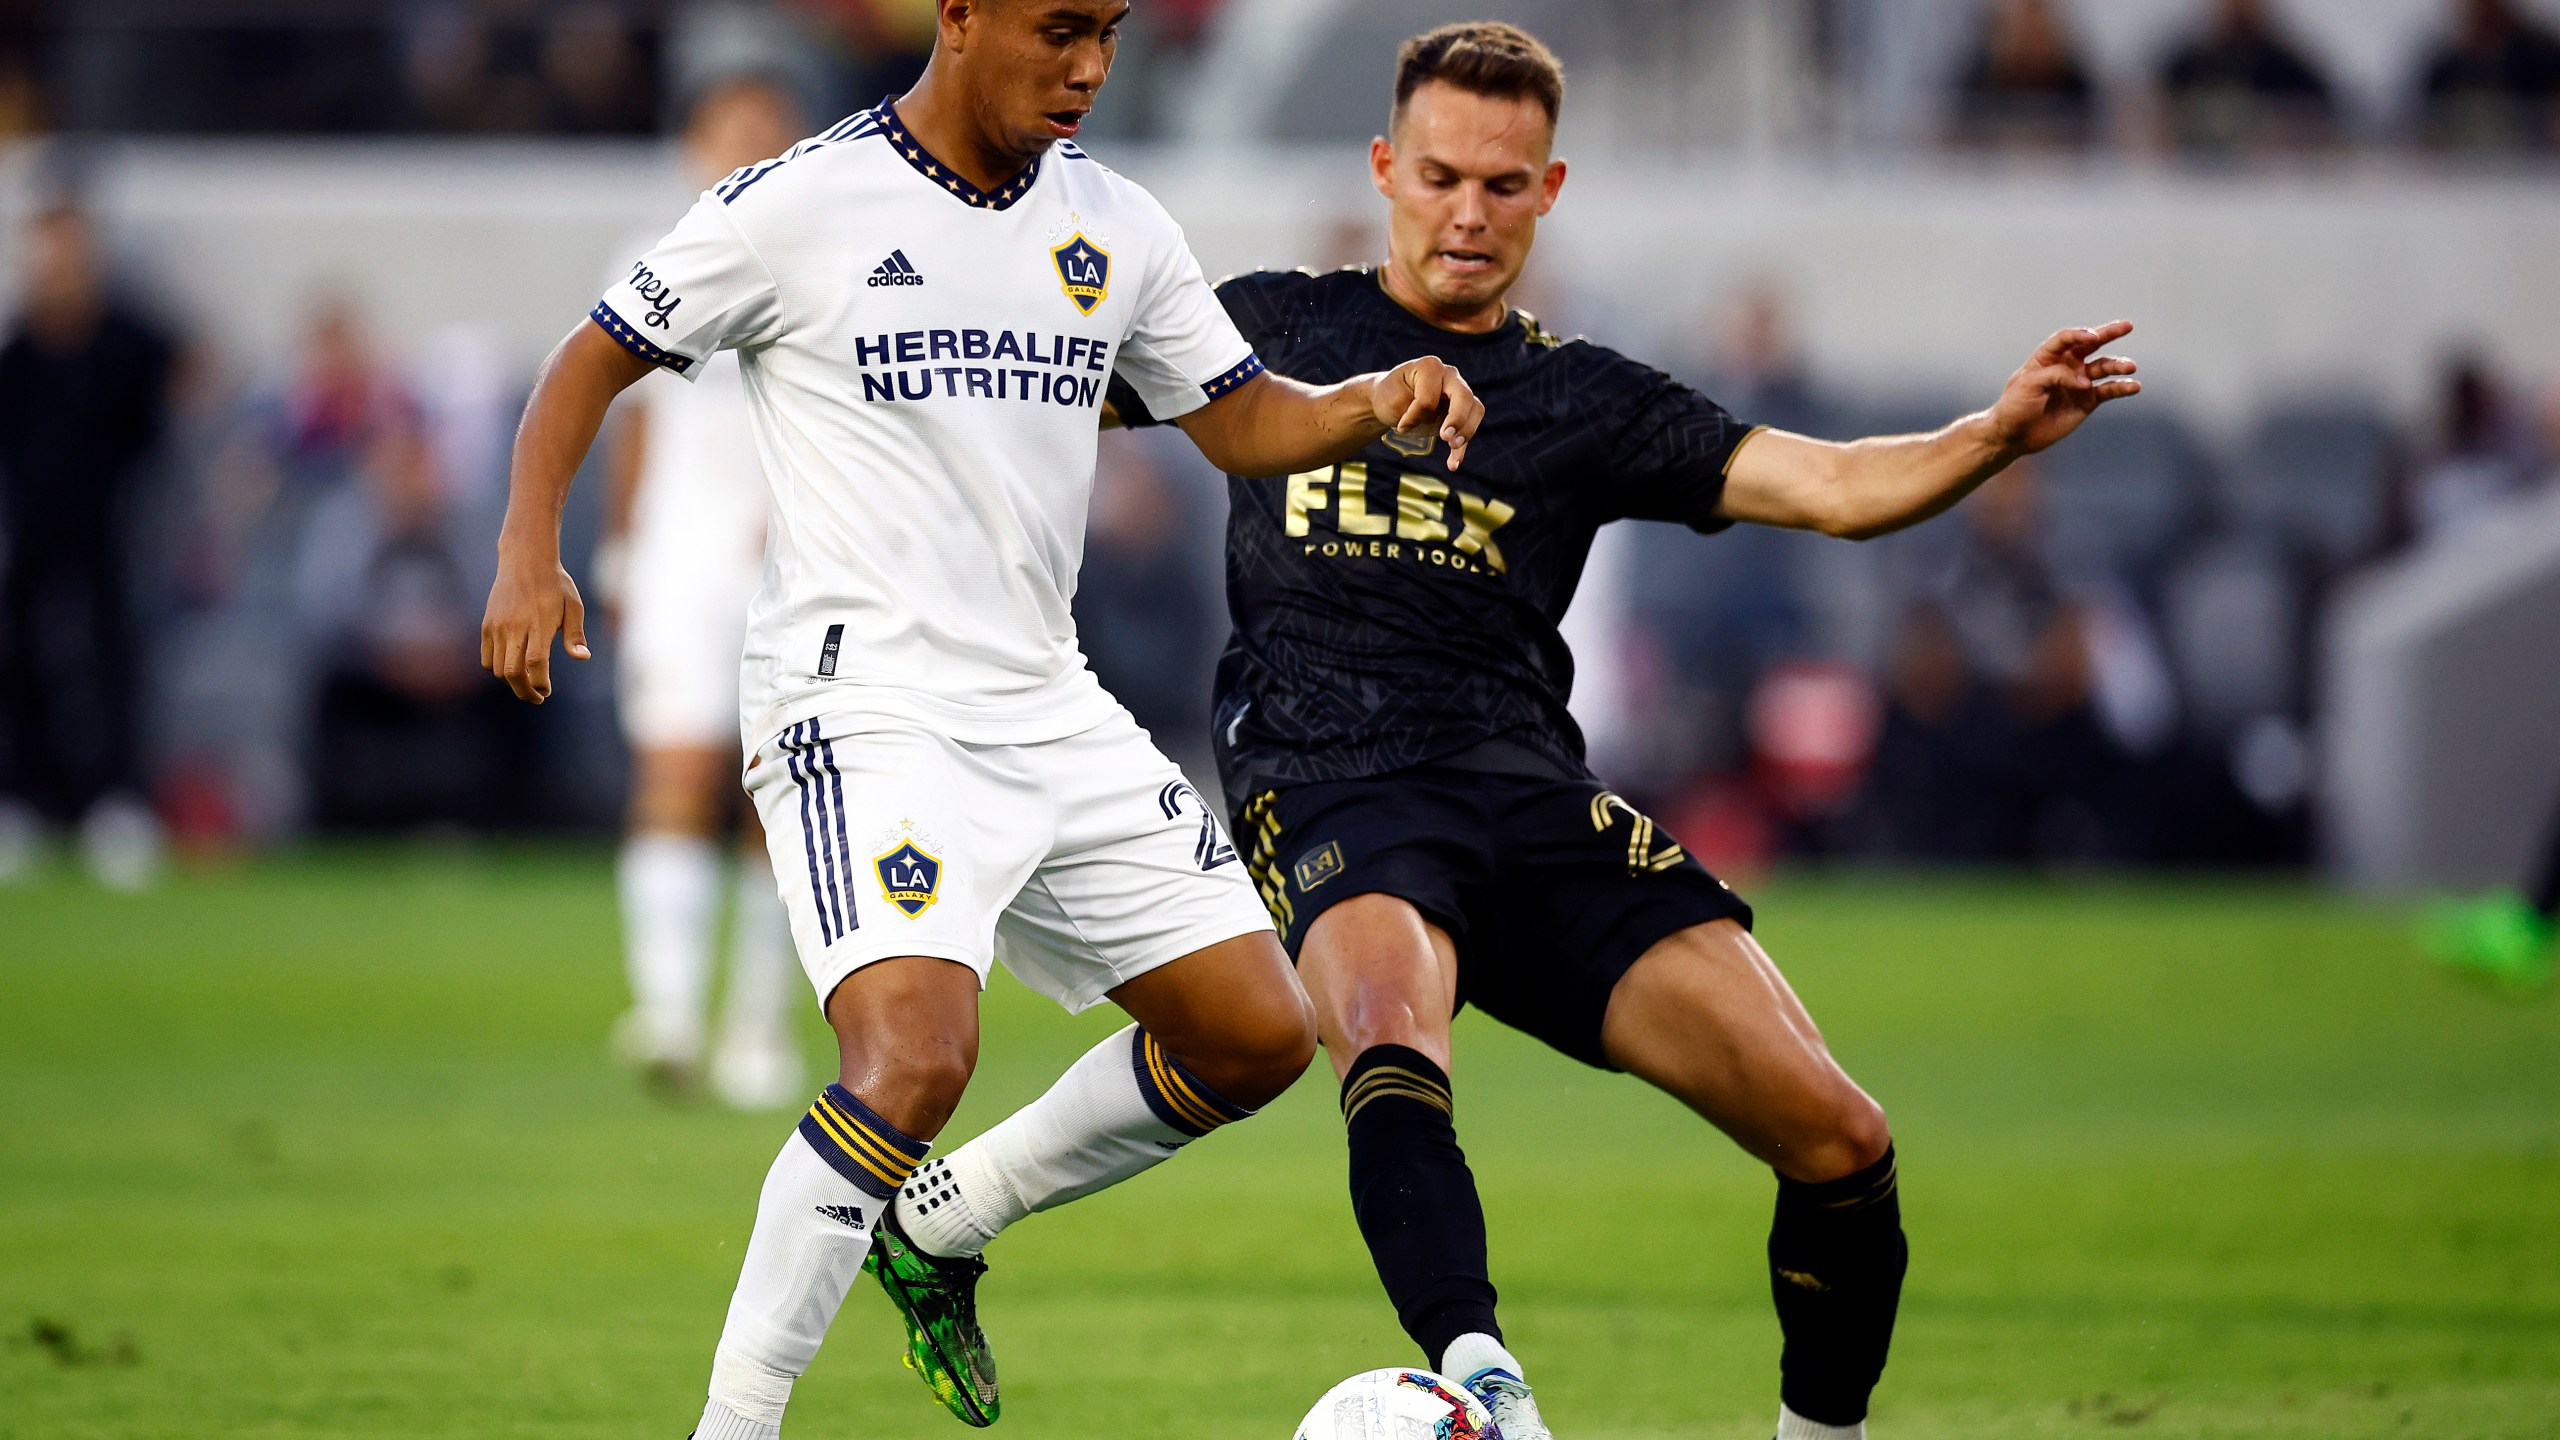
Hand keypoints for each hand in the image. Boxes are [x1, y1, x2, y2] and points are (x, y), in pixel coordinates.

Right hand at [480, 546, 589, 702]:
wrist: (525, 559)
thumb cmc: (555, 584)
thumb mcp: (573, 606)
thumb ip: (575, 634)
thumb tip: (582, 657)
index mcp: (539, 623)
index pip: (534, 664)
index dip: (540, 684)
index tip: (547, 691)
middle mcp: (514, 626)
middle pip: (512, 673)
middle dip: (524, 691)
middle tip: (536, 697)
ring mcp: (497, 626)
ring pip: (498, 669)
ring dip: (512, 681)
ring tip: (527, 681)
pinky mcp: (487, 624)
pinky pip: (487, 658)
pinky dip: (497, 668)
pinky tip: (513, 665)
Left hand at [1368, 355, 1483, 469]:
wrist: (1390, 400)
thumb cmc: (1390, 396)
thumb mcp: (1393, 401)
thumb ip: (1415, 410)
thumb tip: (1444, 430)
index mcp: (1430, 367)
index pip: (1429, 397)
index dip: (1415, 415)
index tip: (1401, 427)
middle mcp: (1449, 375)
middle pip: (1464, 396)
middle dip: (1457, 419)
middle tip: (1446, 439)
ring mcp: (1458, 392)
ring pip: (1475, 410)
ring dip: (1467, 432)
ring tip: (1452, 448)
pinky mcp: (1461, 411)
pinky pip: (1470, 427)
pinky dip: (1462, 448)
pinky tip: (1453, 464)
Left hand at [1984, 322, 2140, 457]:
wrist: (2014, 435)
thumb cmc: (2015, 406)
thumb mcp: (2028, 385)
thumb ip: (2056, 376)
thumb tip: (2086, 382)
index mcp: (2048, 356)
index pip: (2066, 338)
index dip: (2080, 335)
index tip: (2093, 336)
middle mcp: (2067, 365)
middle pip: (2091, 344)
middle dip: (2109, 334)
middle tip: (2127, 326)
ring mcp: (2080, 382)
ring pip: (2104, 367)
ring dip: (2118, 365)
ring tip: (2130, 366)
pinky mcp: (2088, 400)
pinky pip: (2109, 390)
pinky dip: (2122, 387)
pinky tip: (2134, 386)